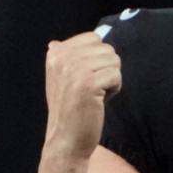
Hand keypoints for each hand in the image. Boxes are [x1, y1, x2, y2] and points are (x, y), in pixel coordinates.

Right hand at [43, 32, 121, 160]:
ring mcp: (74, 68)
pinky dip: (114, 89)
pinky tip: (99, 101)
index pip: (94, 38)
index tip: (84, 78)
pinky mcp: (88, 83)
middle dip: (106, 70)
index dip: (97, 59)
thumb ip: (77, 54)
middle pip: (107, 49)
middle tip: (90, 90)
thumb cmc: (72, 107)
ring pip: (114, 61)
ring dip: (110, 80)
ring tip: (94, 95)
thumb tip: (100, 34)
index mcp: (56, 51)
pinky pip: (117, 75)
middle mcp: (62, 56)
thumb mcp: (65, 74)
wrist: (66, 138)